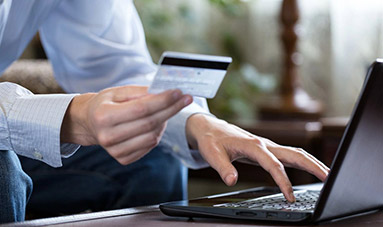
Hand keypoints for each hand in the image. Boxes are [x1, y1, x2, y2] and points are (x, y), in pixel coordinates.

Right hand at [61, 86, 192, 164]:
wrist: (89, 123)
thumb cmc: (105, 104)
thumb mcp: (117, 92)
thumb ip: (140, 92)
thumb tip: (165, 92)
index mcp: (104, 116)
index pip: (142, 109)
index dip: (163, 100)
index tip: (179, 92)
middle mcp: (108, 136)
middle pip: (150, 123)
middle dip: (171, 109)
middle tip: (186, 99)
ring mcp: (115, 151)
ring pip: (153, 137)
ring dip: (165, 122)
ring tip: (166, 110)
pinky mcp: (123, 159)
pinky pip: (150, 146)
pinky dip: (158, 133)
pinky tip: (156, 123)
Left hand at [186, 114, 329, 201]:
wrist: (210, 128)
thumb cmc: (211, 140)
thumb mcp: (212, 154)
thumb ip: (222, 167)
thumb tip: (232, 180)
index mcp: (253, 146)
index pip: (274, 165)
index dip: (283, 181)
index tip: (290, 197)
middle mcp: (264, 144)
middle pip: (295, 153)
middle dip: (313, 165)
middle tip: (329, 178)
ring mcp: (267, 145)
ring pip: (296, 152)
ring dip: (312, 162)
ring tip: (328, 174)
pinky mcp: (267, 148)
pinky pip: (290, 154)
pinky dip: (303, 161)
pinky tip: (309, 168)